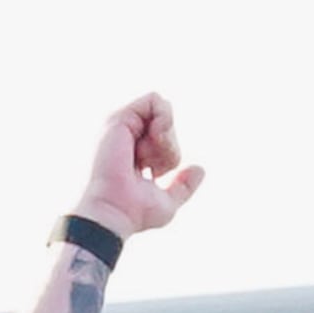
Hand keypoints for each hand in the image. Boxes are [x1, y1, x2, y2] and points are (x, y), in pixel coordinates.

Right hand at [72, 93, 203, 237]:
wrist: (114, 212)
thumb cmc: (135, 212)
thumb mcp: (167, 202)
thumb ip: (183, 186)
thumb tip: (200, 169)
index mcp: (134, 153)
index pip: (165, 137)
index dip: (172, 153)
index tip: (159, 173)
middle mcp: (126, 137)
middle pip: (166, 122)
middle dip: (170, 145)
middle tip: (155, 166)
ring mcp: (122, 126)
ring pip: (161, 109)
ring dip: (167, 132)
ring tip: (151, 154)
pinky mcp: (120, 118)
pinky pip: (155, 100)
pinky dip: (164, 119)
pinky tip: (155, 138)